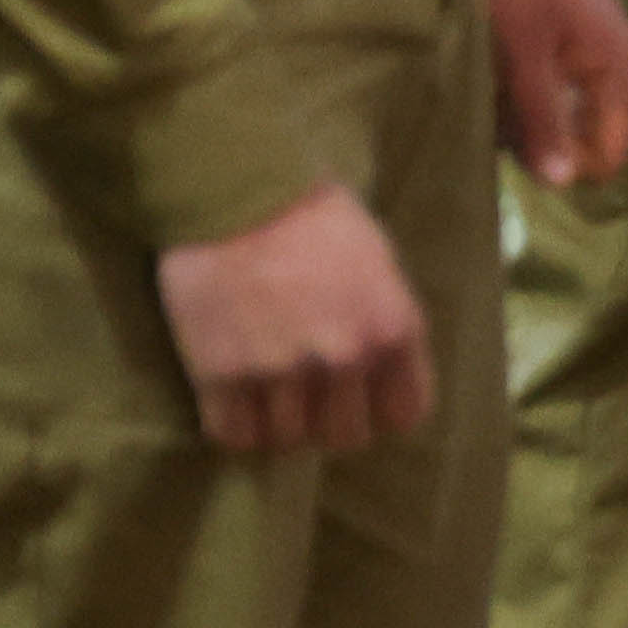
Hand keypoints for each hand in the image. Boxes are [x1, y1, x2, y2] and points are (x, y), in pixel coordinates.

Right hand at [155, 174, 434, 456]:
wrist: (234, 188)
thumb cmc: (312, 215)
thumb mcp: (378, 264)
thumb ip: (385, 325)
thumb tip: (382, 378)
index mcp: (394, 329)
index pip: (404, 414)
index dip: (378, 408)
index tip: (359, 396)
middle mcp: (345, 357)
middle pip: (344, 435)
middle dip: (326, 416)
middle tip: (304, 389)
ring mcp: (283, 370)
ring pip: (287, 440)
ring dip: (277, 419)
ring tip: (263, 384)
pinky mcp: (222, 374)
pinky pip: (233, 434)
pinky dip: (233, 423)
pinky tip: (232, 395)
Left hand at [487, 0, 627, 187]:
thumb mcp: (522, 54)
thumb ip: (542, 119)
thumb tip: (562, 184)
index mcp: (624, 77)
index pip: (606, 156)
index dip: (561, 159)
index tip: (519, 135)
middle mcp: (626, 73)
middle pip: (587, 140)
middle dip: (542, 137)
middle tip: (499, 106)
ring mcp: (606, 60)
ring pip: (570, 118)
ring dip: (531, 115)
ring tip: (497, 85)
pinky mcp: (583, 48)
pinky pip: (562, 93)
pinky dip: (532, 93)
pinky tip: (504, 73)